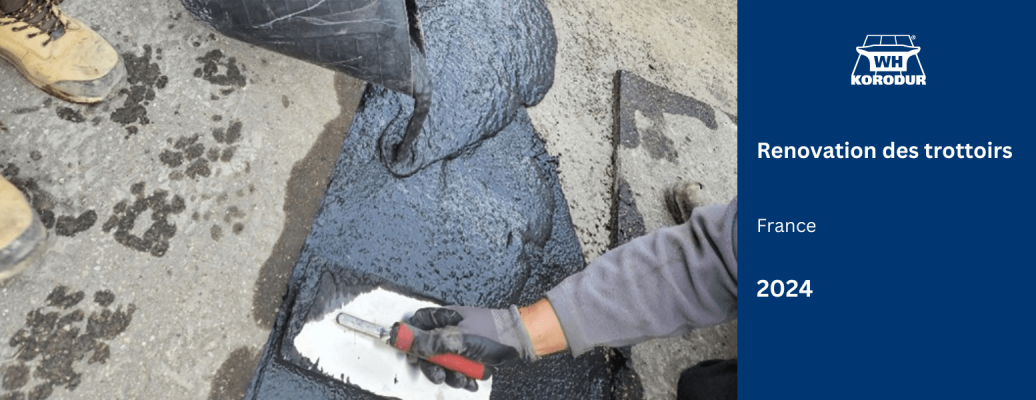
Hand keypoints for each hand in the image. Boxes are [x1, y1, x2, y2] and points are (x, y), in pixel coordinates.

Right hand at [392, 306, 535, 390]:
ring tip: (464, 377)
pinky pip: (459, 368)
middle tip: (441, 375)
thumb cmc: (493, 333)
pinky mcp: (470, 354)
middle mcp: (450, 328)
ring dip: (452, 374)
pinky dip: (464, 376)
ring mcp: (461, 342)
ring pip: (445, 362)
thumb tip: (400, 337)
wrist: (520, 340)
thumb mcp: (457, 340)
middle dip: (435, 367)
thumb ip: (428, 342)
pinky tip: (471, 380)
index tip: (414, 356)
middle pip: (429, 349)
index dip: (411, 340)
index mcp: (444, 318)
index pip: (417, 324)